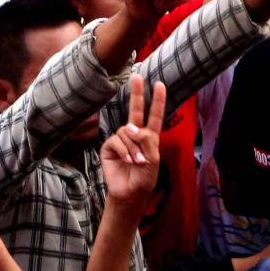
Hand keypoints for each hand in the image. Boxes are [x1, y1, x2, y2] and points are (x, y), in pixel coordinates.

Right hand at [98, 76, 166, 213]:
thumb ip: (147, 141)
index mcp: (149, 137)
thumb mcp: (153, 160)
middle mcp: (135, 135)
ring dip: (133, 147)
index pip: (154, 116)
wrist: (130, 194)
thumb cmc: (144, 179)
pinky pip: (116, 140)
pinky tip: (127, 161)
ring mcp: (121, 140)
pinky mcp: (109, 146)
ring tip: (137, 162)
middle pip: (136, 110)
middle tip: (137, 76)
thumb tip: (133, 127)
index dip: (157, 101)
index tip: (160, 84)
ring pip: (127, 131)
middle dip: (137, 93)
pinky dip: (124, 151)